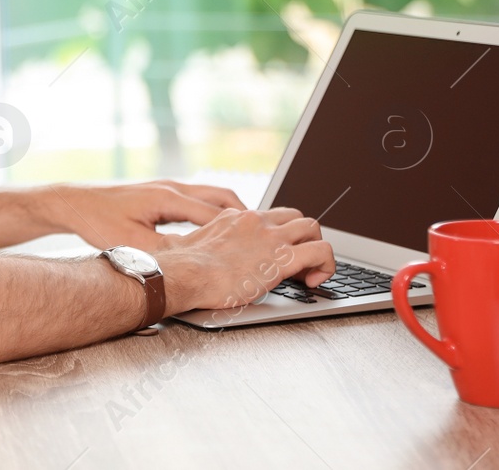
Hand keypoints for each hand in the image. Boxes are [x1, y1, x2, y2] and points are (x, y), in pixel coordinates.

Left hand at [47, 179, 247, 250]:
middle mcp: (172, 188)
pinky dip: (216, 212)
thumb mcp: (130, 243)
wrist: (74, 202)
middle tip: (267, 237)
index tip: (261, 246)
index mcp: (167, 198)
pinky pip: (199, 199)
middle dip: (247, 217)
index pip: (215, 214)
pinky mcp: (162, 194)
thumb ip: (164, 252)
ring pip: (213, 196)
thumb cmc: (97, 221)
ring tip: (252, 235)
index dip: (240, 231)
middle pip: (222, 197)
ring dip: (233, 213)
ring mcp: (168, 188)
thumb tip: (193, 264)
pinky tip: (220, 231)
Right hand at [154, 206, 335, 313]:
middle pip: (296, 217)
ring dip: (316, 249)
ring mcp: (270, 237)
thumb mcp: (184, 245)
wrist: (184, 274)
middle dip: (303, 239)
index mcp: (235, 218)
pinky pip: (321, 252)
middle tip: (295, 263)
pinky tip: (313, 281)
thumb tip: (173, 248)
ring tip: (307, 272)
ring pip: (313, 228)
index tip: (272, 258)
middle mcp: (255, 221)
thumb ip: (189, 243)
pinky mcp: (282, 258)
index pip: (268, 218)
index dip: (277, 238)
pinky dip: (325, 266)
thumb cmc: (180, 266)